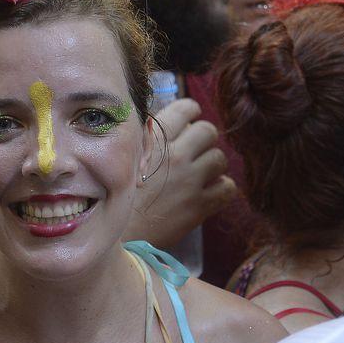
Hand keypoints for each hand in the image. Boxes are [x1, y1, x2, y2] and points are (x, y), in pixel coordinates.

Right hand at [127, 99, 236, 249]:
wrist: (118, 233)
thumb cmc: (115, 195)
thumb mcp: (124, 157)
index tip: (189, 119)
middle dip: (203, 138)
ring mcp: (190, 180)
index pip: (185, 109)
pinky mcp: (200, 205)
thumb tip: (165, 125)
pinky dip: (221, 188)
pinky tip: (208, 191)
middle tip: (195, 149)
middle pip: (208, 131)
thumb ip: (145, 138)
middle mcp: (175, 155)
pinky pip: (228, 187)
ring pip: (220, 158)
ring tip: (201, 173)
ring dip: (212, 164)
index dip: (190, 111)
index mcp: (154, 140)